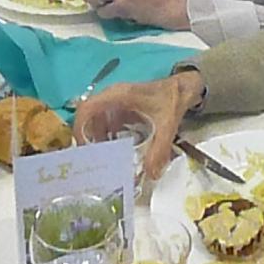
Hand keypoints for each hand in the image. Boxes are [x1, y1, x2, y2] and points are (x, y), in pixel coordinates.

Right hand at [75, 70, 203, 178]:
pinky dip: (106, 137)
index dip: (80, 127)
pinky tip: (114, 153)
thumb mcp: (167, 126)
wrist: (184, 88)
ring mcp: (115, 101)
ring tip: (103, 160)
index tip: (83, 149)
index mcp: (118, 96)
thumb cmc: (172, 100)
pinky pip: (106, 122)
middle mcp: (112, 96)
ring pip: (96, 120)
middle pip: (88, 116)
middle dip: (88, 138)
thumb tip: (151, 175)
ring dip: (97, 139)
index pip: (87, 108)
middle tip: (92, 161)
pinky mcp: (121, 107)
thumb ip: (159, 150)